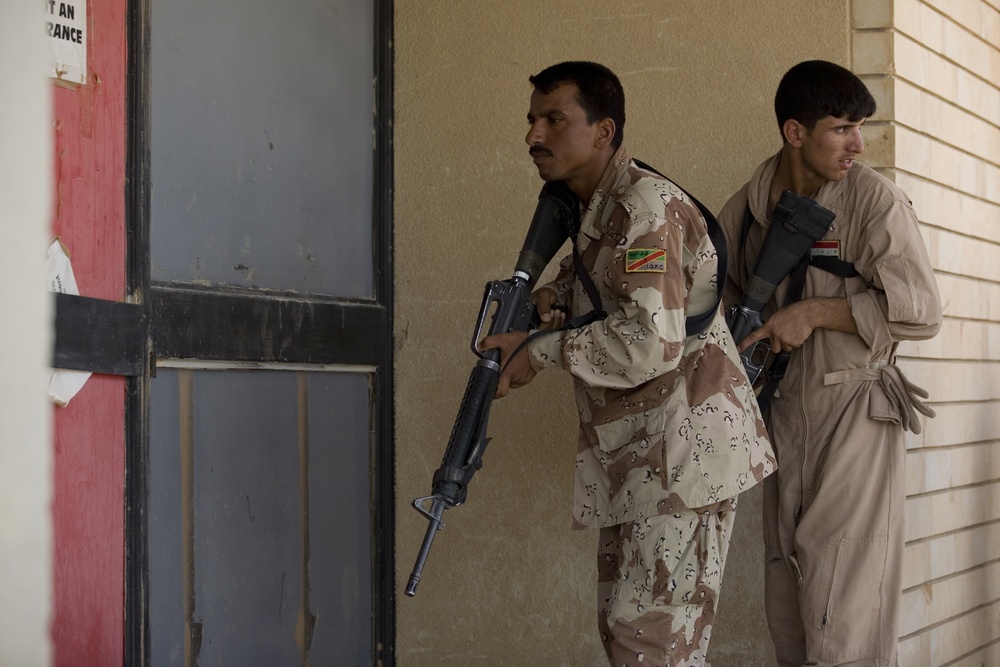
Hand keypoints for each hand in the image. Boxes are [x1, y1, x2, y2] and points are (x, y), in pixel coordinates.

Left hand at [478, 331, 535, 396]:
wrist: (541, 345)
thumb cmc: (524, 344)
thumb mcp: (503, 339)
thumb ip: (489, 342)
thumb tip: (479, 347)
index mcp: (507, 373)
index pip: (500, 391)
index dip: (494, 393)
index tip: (490, 389)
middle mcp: (516, 379)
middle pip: (504, 383)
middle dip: (501, 376)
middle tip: (501, 366)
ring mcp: (523, 380)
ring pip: (512, 381)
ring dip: (509, 375)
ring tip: (510, 363)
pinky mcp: (529, 378)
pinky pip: (519, 379)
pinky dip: (517, 374)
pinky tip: (517, 364)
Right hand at [533, 287, 565, 329]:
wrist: (554, 292)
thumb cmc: (545, 293)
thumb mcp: (543, 296)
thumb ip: (543, 307)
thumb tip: (546, 319)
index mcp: (528, 317)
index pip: (533, 328)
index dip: (543, 324)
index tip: (549, 315)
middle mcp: (535, 324)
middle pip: (543, 331)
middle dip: (551, 322)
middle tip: (555, 311)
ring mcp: (544, 326)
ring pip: (551, 332)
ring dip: (557, 322)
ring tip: (558, 311)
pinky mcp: (552, 326)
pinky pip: (557, 329)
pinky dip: (561, 323)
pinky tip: (562, 315)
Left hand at [737, 298, 855, 353]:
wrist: (807, 313)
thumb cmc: (794, 312)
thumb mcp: (778, 316)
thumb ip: (773, 326)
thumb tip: (773, 332)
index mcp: (769, 326)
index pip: (753, 336)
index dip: (745, 343)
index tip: (738, 349)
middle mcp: (774, 335)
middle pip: (774, 349)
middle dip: (780, 345)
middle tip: (787, 335)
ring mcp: (783, 340)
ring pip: (786, 348)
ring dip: (790, 343)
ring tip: (795, 331)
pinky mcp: (793, 343)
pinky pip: (795, 346)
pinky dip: (798, 342)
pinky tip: (799, 332)